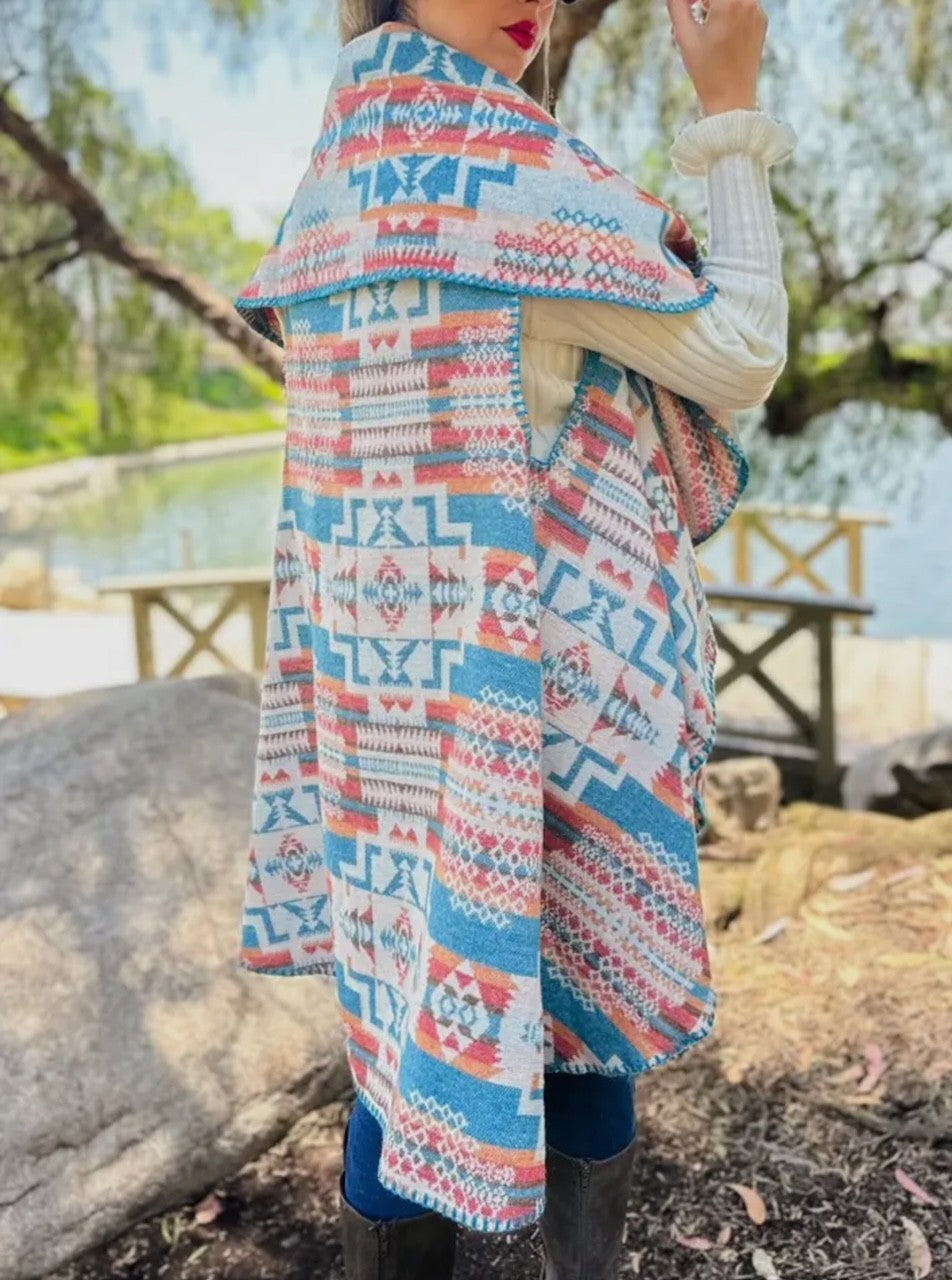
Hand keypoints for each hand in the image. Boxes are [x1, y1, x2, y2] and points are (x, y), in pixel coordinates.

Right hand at [667, 0, 766, 116]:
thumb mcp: (684, 36)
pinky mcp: (762, 21)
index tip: (686, 5)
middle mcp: (747, 2)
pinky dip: (730, 8)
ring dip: (717, 0)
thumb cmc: (706, 71)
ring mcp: (757, 11)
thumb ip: (677, 5)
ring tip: (705, 17)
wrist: (731, 98)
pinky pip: (744, 3)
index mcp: (728, 4)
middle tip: (692, 7)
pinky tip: (720, 28)